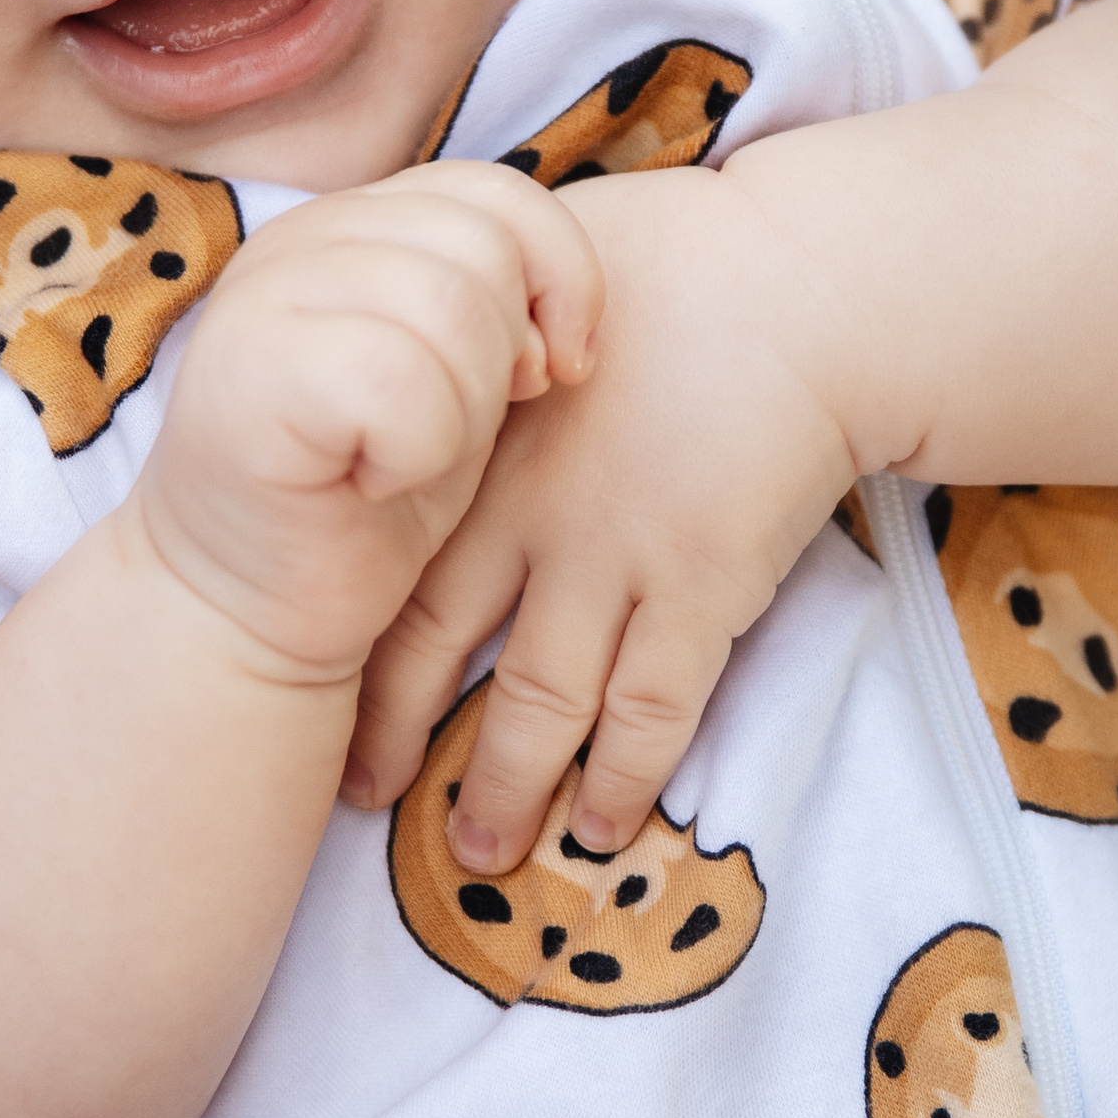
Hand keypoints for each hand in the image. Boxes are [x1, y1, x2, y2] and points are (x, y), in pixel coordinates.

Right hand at [136, 161, 603, 687]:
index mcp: (352, 222)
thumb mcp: (458, 379)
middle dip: (500, 360)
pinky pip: (402, 381)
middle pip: (484, 248)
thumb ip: (502, 306)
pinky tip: (368, 483)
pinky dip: (413, 452)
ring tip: (398, 458)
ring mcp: (262, 297)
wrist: (251, 609)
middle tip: (443, 435)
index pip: (499, 194)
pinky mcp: (250, 371)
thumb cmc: (364, 496)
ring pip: (451, 308)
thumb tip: (559, 325)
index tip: (551, 374)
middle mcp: (299, 238)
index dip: (558, 279)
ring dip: (457, 413)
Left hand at [343, 162, 857, 870]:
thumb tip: (418, 359)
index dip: (349, 640)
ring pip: (538, 703)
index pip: (385, 560)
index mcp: (475, 439)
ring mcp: (612, 558)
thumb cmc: (672, 264)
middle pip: (432, 648)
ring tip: (481, 853)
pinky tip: (601, 826)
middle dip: (397, 734)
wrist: (800, 287)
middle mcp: (525, 514)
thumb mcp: (532, 283)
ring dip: (505, 787)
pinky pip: (650, 709)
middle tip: (363, 796)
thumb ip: (473, 342)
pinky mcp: (699, 589)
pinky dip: (623, 775)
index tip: (317, 688)